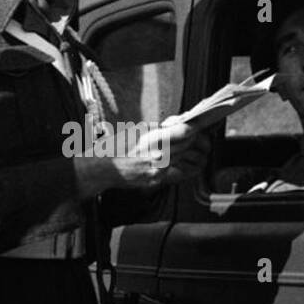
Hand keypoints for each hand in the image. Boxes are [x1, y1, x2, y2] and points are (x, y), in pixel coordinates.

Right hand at [75, 122, 206, 197]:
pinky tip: (191, 161)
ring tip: (199, 145)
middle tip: (202, 132)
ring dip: (195, 152)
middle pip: (188, 145)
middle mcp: (157, 158)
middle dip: (197, 138)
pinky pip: (180, 173)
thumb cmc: (114, 148)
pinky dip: (187, 166)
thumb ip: (158, 129)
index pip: (183, 133)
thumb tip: (176, 126)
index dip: (195, 127)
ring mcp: (158, 172)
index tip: (202, 122)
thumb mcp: (135, 130)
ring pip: (187, 160)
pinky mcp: (157, 181)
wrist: (101, 171)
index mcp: (151, 141)